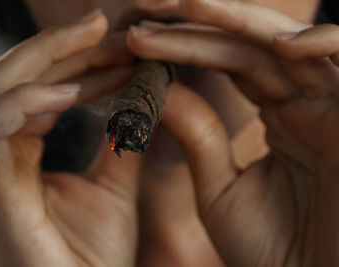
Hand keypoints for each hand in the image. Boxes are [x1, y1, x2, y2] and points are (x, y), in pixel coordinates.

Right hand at [0, 10, 142, 266]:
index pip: (34, 85)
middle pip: (12, 75)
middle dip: (62, 47)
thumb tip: (145, 96)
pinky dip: (30, 102)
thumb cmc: (95, 256)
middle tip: (107, 22)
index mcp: (14, 153)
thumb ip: (124, 140)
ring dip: (52, 63)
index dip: (76, 59)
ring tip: (104, 45)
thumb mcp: (117, 185)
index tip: (120, 42)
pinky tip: (75, 91)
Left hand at [129, 0, 338, 265]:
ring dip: (241, 21)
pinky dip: (325, 45)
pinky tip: (277, 44)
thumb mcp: (221, 190)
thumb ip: (197, 137)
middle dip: (201, 24)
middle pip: (252, 45)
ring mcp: (335, 106)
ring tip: (187, 4)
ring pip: (289, 46)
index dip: (184, 47)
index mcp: (280, 115)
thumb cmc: (273, 252)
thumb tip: (162, 90)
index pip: (229, 64)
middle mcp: (308, 102)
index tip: (135, 40)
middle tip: (147, 10)